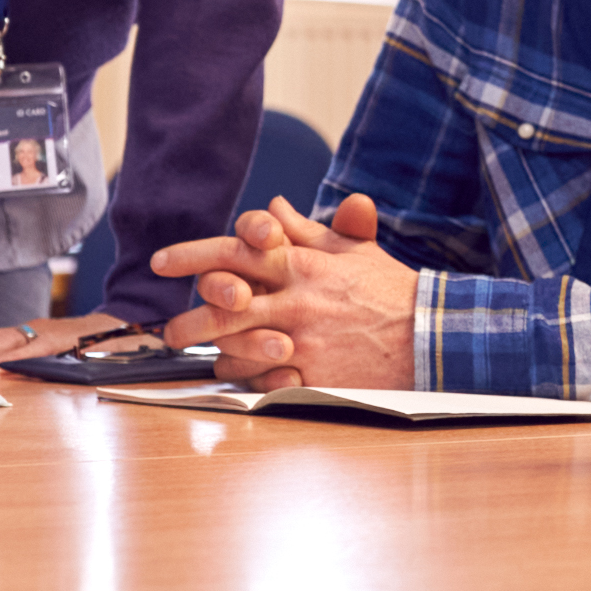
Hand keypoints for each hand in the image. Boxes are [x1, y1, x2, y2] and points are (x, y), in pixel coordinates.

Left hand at [157, 193, 411, 391]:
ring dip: (214, 354)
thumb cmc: (389, 290)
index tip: (161, 262)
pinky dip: (248, 381)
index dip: (191, 254)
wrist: (429, 335)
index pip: (233, 251)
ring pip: (236, 348)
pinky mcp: (314, 377)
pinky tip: (242, 377)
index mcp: (301, 264)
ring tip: (203, 357)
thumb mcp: (351, 250)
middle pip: (222, 307)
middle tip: (169, 334)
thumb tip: (276, 208)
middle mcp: (296, 301)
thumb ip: (308, 229)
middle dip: (187, 321)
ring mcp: (303, 342)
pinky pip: (264, 382)